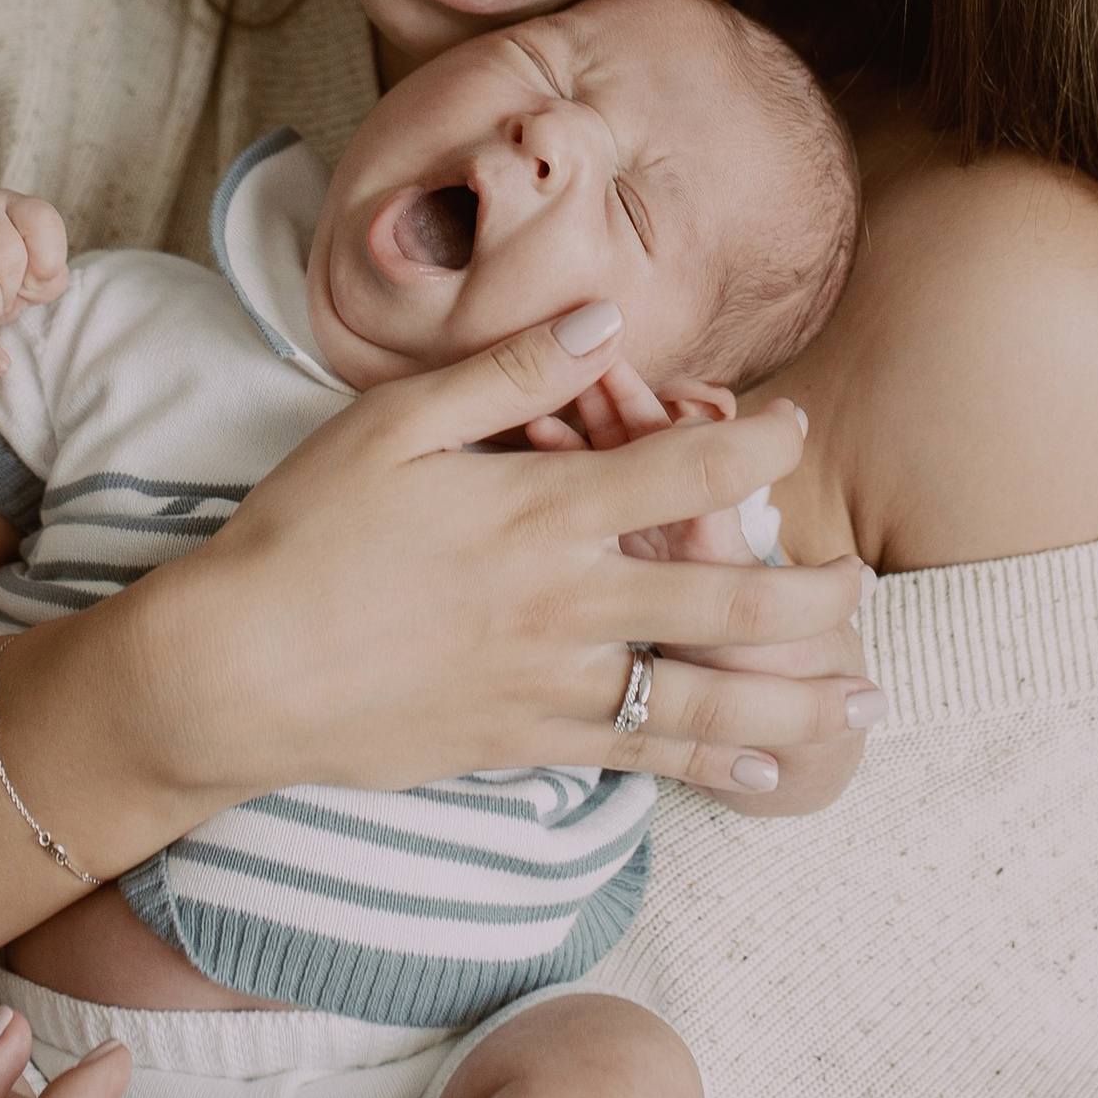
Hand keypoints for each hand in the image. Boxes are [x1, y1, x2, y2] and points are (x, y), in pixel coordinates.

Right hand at [122, 305, 877, 806]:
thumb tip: (603, 324)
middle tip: (863, 588)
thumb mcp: (392, 423)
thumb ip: (507, 374)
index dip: (754, 446)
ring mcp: (548, 684)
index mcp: (539, 510)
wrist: (230, 672)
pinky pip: (643, 758)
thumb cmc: (300, 533)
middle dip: (808, 595)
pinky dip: (717, 766)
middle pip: (723, 597)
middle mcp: (564, 603)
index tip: (795, 428)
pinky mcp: (521, 744)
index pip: (683, 470)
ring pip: (702, 695)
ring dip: (795, 698)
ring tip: (866, 700)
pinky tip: (772, 773)